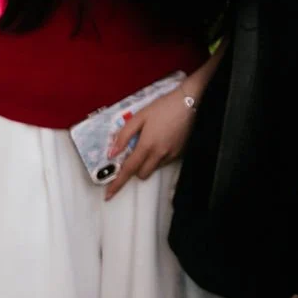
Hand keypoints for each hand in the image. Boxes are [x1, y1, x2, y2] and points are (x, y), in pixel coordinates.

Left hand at [102, 85, 196, 200]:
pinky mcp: (180, 153)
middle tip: (133, 154)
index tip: (108, 195)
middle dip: (134, 169)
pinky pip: (164, 162)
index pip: (128, 170)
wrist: (189, 102)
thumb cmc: (162, 107)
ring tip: (150, 142)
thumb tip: (112, 153)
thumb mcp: (139, 116)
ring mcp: (171, 155)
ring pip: (153, 169)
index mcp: (147, 145)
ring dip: (147, 162)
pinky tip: (161, 141)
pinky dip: (158, 157)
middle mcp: (159, 154)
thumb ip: (123, 135)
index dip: (117, 184)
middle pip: (142, 174)